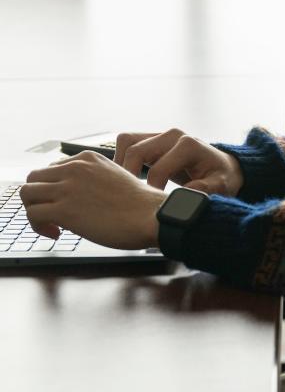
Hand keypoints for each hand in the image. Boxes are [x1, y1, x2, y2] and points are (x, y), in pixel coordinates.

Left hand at [21, 152, 165, 248]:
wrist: (150, 215)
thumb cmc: (139, 204)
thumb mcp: (115, 177)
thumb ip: (93, 179)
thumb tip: (77, 197)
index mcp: (88, 158)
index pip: (52, 169)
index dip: (54, 189)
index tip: (65, 204)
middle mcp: (75, 168)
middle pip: (33, 178)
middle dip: (39, 198)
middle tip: (52, 215)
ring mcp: (68, 187)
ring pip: (27, 194)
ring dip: (34, 211)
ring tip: (52, 225)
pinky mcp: (64, 209)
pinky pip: (32, 215)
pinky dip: (38, 227)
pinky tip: (57, 233)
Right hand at [115, 129, 244, 196]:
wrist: (223, 166)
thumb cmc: (222, 177)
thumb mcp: (221, 186)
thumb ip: (204, 189)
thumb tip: (184, 195)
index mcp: (188, 146)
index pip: (157, 170)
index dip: (151, 192)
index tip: (152, 207)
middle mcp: (172, 135)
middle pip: (135, 150)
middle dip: (128, 177)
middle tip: (132, 198)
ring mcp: (161, 134)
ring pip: (126, 142)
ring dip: (121, 164)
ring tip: (127, 187)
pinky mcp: (153, 138)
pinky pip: (127, 143)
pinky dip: (121, 159)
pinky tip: (129, 179)